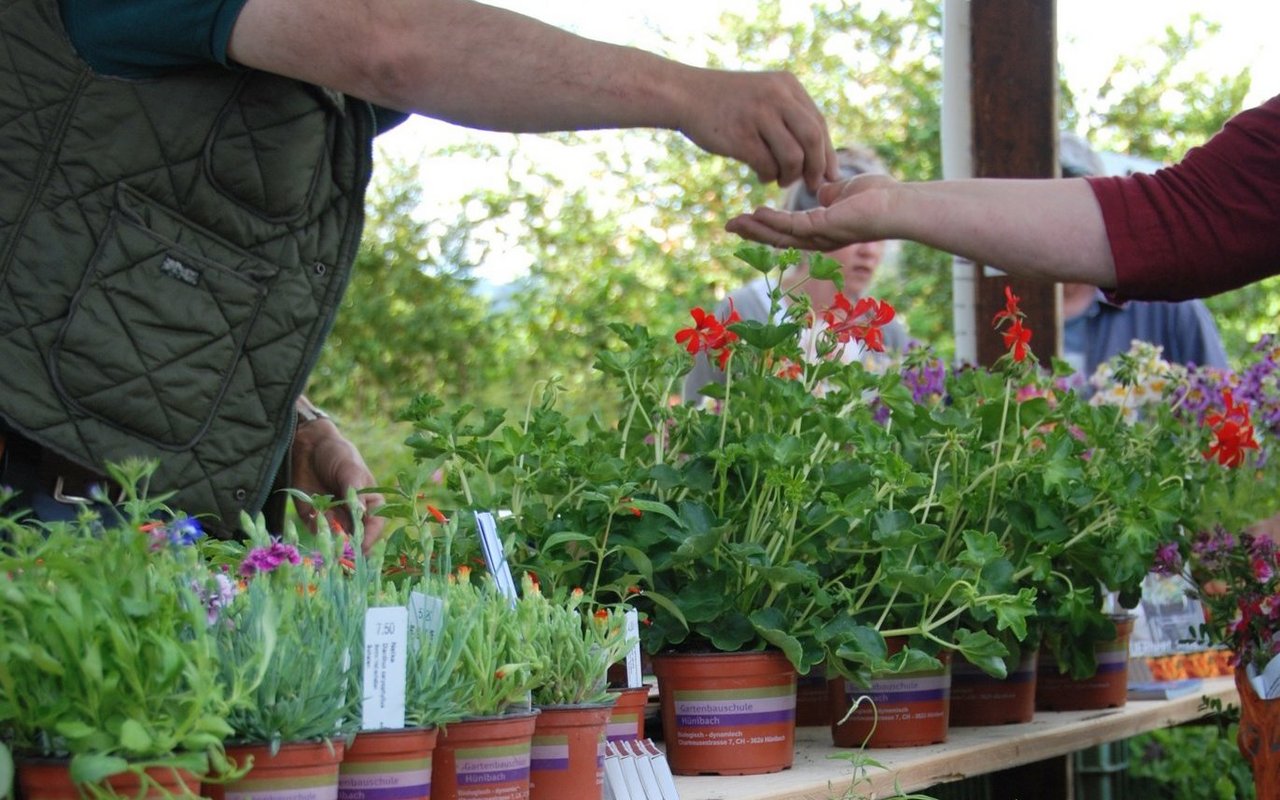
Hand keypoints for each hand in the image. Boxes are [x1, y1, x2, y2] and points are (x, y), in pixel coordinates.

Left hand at [290, 416, 386, 551]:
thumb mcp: (350, 469)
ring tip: (324, 520)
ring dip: (329, 537)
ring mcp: (334, 517)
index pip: (375, 526)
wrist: (309, 445)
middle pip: (355, 539)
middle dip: (347, 545)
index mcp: (370, 503)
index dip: (369, 538)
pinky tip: (312, 510)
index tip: (360, 546)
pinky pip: (315, 530)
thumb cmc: (338, 454)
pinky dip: (314, 525)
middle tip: (339, 547)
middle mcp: (353, 515)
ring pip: (335, 539)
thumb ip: (355, 492)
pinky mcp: (314, 517)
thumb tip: (361, 513)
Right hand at [676, 68, 838, 189]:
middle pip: (813, 139)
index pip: (819, 123)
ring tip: (780, 179)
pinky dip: (768, 176)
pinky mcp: (740, 136)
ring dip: (790, 176)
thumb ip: (789, 114)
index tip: (828, 174)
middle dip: (816, 168)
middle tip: (813, 185)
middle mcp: (777, 97)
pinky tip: (762, 176)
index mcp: (787, 85)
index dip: (827, 153)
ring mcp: (758, 116)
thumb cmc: (727, 102)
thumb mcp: (764, 95)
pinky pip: (767, 166)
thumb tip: (819, 154)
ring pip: (793, 157)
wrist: (685, 94)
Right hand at [725, 173, 898, 249]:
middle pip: (778, 238)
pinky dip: (773, 221)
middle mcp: (818, 239)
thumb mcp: (845, 191)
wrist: (900, 205)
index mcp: (821, 229)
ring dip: (756, 230)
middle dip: (752, 233)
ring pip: (780, 235)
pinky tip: (756, 212)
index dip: (764, 225)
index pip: (786, 230)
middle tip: (728, 226)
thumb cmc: (880, 197)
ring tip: (733, 224)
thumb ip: (828, 193)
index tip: (744, 216)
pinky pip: (792, 225)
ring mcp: (821, 236)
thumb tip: (819, 190)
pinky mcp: (825, 228)